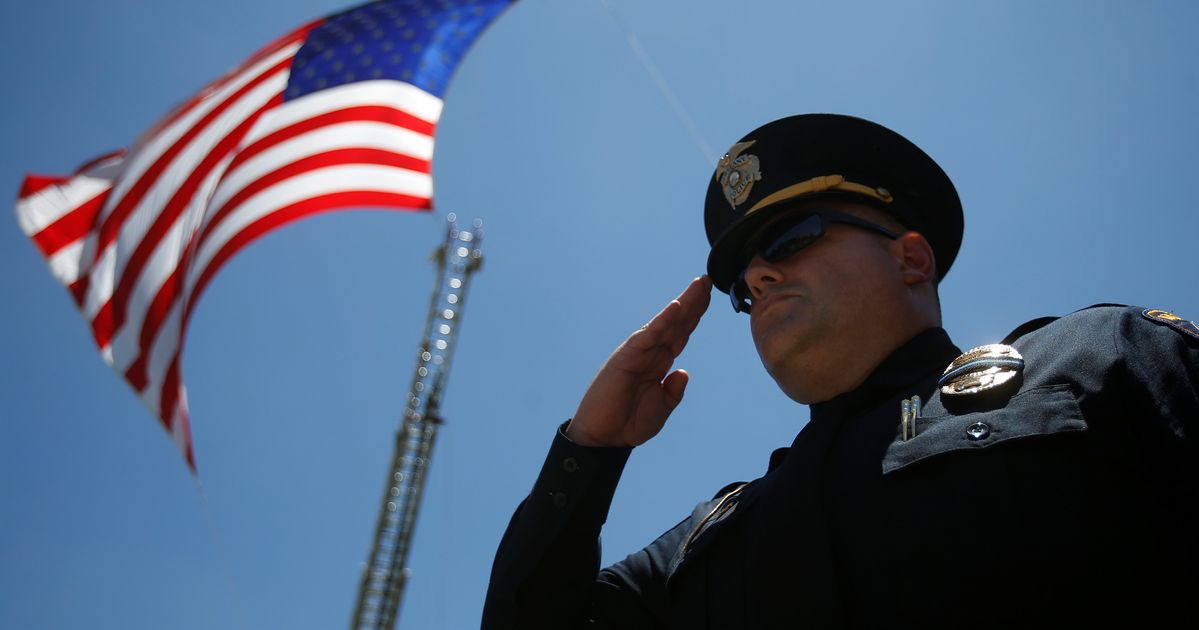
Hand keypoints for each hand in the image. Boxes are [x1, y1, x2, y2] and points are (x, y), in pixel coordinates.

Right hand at [567, 276, 711, 446]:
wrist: (604, 438)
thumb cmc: (628, 423)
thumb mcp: (661, 409)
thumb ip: (673, 392)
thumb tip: (683, 372)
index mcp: (659, 364)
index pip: (680, 334)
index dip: (694, 316)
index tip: (709, 297)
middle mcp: (650, 354)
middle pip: (676, 323)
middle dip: (692, 301)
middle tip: (707, 279)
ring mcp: (638, 353)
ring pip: (665, 323)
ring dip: (683, 304)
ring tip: (698, 286)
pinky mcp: (626, 357)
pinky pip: (648, 336)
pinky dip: (663, 321)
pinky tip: (677, 307)